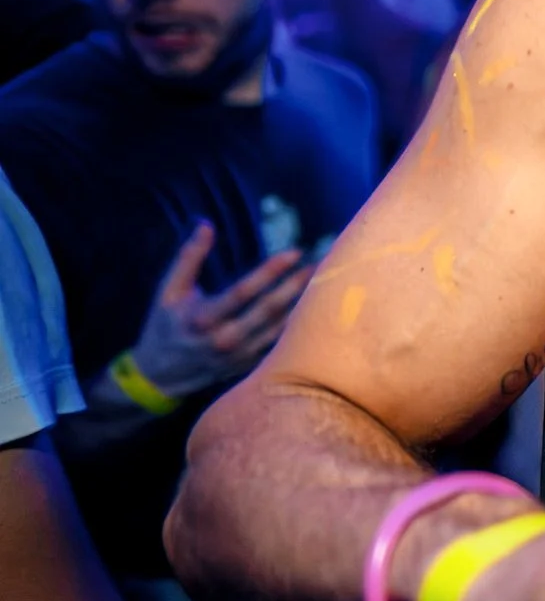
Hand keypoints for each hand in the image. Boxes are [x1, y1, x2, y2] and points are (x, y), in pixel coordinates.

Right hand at [128, 224, 310, 401]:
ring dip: (305, 303)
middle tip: (323, 262)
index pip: (243, 292)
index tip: (295, 252)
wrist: (160, 376)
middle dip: (297, 284)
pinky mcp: (251, 366)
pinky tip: (318, 307)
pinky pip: (281, 343)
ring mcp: (240, 356)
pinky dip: (299, 325)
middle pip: (269, 310)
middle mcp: (224, 339)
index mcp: (202, 318)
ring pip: (281, 328)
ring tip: (327, 280)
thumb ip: (189, 258)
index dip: (270, 271)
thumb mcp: (169, 291)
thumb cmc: (165, 326)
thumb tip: (206, 224)